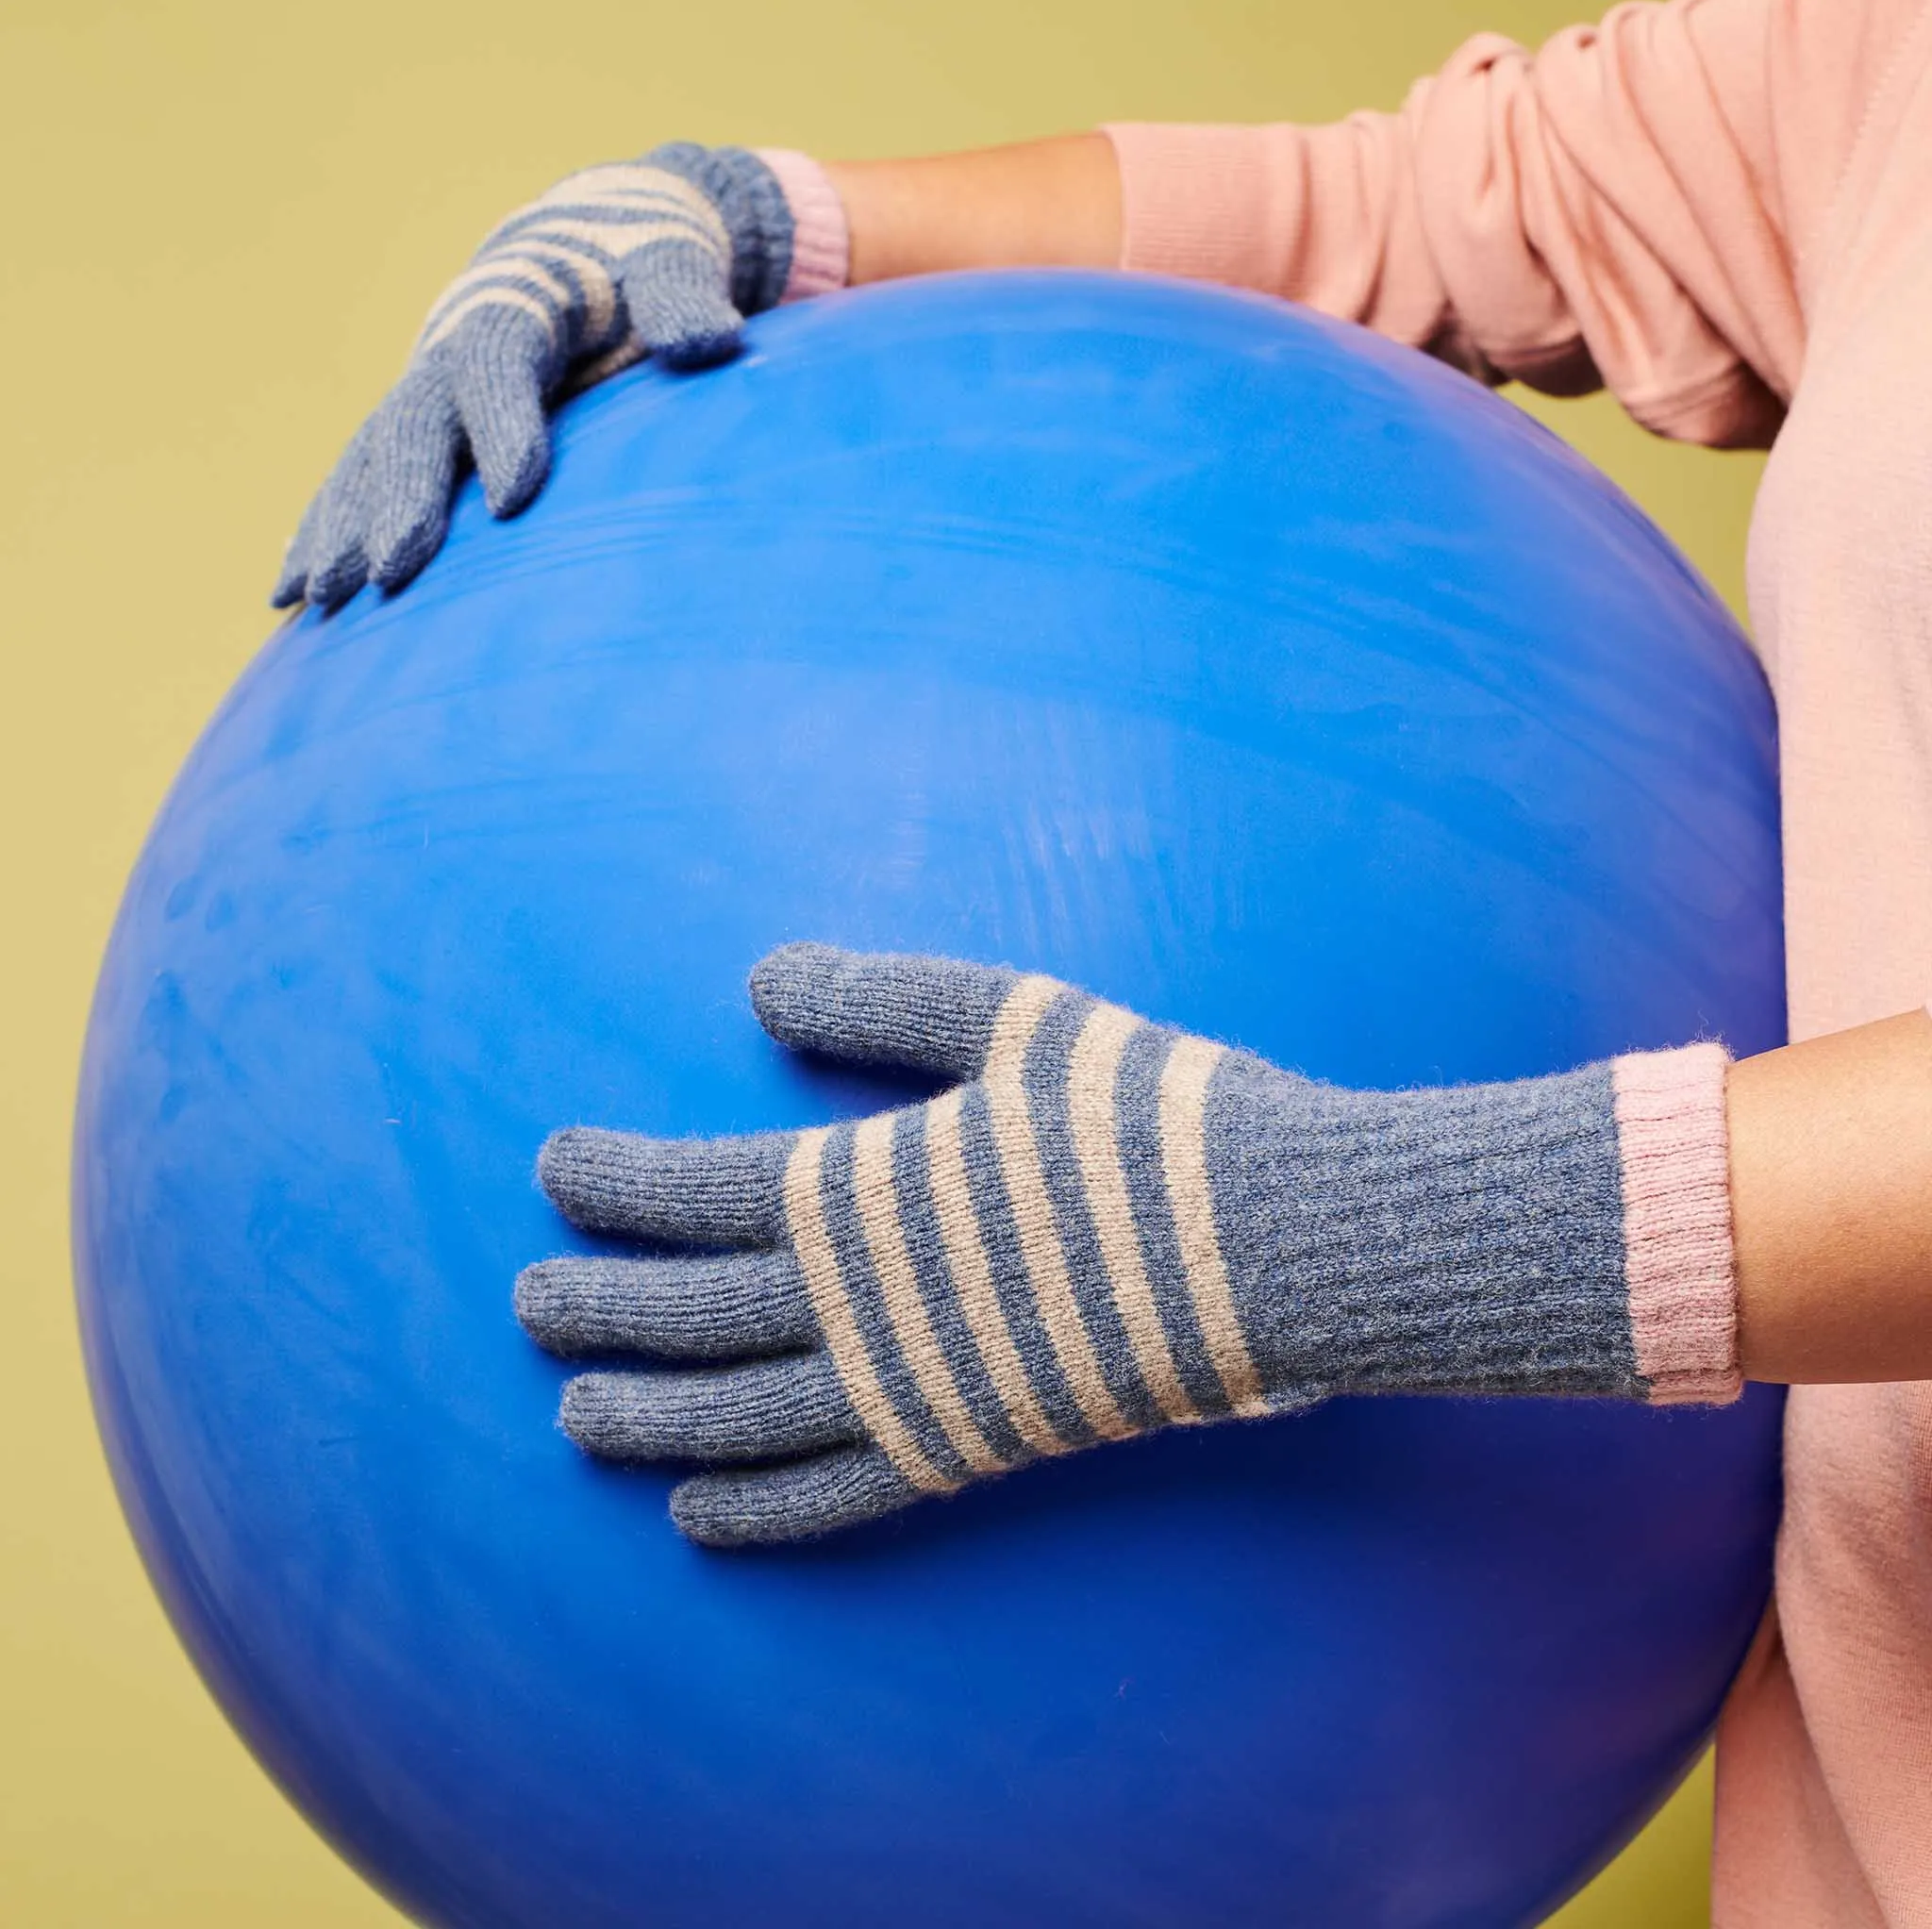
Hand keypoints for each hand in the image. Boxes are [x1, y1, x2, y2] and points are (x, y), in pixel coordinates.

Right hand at [274, 143, 793, 609]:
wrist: (588, 237)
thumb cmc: (639, 259)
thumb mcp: (672, 259)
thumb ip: (682, 293)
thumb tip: (713, 339)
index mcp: (518, 307)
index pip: (496, 362)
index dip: (502, 425)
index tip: (514, 498)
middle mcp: (452, 346)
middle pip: (413, 422)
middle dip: (398, 498)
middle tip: (389, 573)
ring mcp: (426, 386)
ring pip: (369, 457)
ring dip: (340, 526)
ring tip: (319, 598)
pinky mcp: (420, 423)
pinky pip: (359, 479)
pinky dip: (323, 529)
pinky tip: (297, 595)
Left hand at [517, 944, 1691, 1546]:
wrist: (1280, 1241)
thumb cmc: (1150, 1114)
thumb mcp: (1015, 1016)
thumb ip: (878, 999)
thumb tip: (755, 983)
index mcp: (863, 1189)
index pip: (694, 1190)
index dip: (610, 1182)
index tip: (554, 1168)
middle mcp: (863, 1304)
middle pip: (690, 1316)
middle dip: (597, 1309)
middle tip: (526, 1303)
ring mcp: (912, 1390)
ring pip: (737, 1421)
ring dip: (644, 1423)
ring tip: (572, 1420)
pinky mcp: (967, 1449)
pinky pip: (835, 1497)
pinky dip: (757, 1513)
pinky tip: (698, 1521)